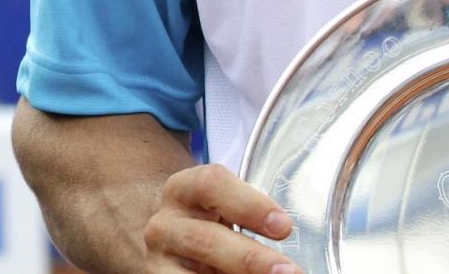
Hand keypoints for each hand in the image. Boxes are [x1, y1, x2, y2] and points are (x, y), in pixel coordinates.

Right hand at [144, 163, 298, 273]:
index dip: (249, 204)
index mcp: (184, 190)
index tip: (283, 227)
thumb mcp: (224, 207)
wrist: (169, 242)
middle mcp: (165, 223)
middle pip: (206, 238)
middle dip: (250, 258)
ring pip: (195, 271)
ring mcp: (159, 258)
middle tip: (288, 271)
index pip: (210, 184)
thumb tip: (289, 233)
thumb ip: (251, 216)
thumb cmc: (209, 221)